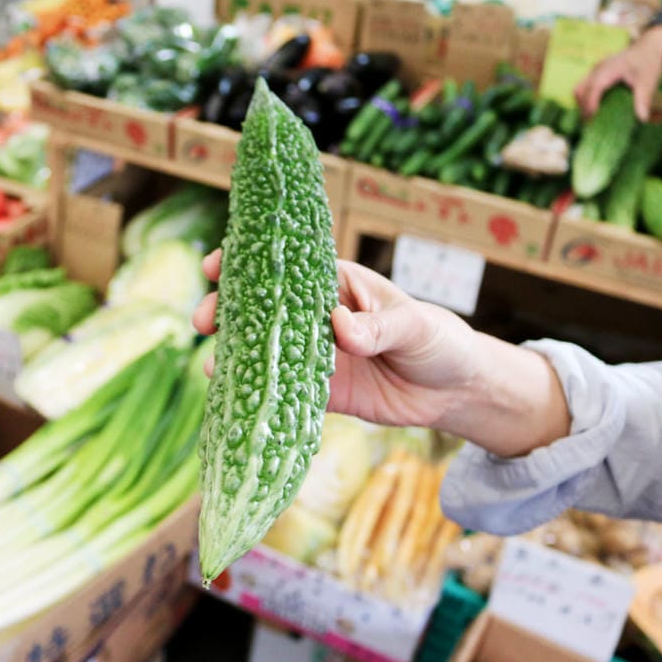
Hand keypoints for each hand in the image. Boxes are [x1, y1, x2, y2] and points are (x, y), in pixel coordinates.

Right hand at [192, 251, 570, 456]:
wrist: (456, 390)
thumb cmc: (438, 338)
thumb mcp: (414, 325)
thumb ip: (378, 327)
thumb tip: (340, 328)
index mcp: (336, 285)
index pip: (284, 267)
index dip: (246, 263)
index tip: (215, 265)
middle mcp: (317, 318)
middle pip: (262, 309)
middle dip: (227, 311)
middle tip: (204, 321)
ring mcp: (315, 355)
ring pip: (265, 351)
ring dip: (236, 355)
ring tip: (212, 364)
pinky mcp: (321, 393)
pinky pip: (284, 392)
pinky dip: (261, 395)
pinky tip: (235, 398)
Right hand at [575, 24, 661, 120]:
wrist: (649, 45)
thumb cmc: (649, 62)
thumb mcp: (648, 81)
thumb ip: (643, 99)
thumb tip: (642, 119)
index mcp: (610, 69)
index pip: (594, 88)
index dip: (591, 104)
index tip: (592, 119)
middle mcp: (599, 68)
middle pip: (581, 89)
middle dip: (584, 107)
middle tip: (591, 123)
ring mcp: (595, 69)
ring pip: (579, 88)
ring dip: (582, 103)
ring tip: (591, 117)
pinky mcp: (596, 71)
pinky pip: (584, 86)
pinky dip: (585, 98)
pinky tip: (594, 107)